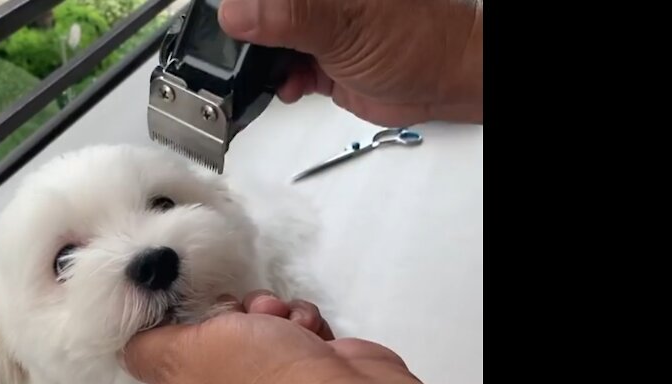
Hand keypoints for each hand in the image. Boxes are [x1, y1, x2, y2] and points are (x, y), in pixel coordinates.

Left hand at [122, 292, 405, 383]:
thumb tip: (134, 349)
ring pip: (262, 335)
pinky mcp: (317, 382)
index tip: (197, 317)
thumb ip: (146, 349)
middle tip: (244, 315)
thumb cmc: (251, 378)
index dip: (182, 333)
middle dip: (234, 318)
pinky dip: (305, 327)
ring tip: (285, 321)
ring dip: (272, 316)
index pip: (171, 368)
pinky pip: (300, 339)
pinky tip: (311, 332)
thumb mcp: (178, 356)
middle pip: (219, 344)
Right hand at [218, 0, 482, 125]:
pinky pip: (283, 66)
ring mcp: (315, 25)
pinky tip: (289, 87)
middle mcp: (314, 0)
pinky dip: (280, 81)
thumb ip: (289, 16)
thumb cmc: (414, 39)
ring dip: (261, 64)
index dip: (241, 7)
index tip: (229, 27)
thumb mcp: (343, 24)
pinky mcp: (319, 55)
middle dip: (247, 36)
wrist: (442, 81)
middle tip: (242, 58)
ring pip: (267, 41)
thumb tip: (238, 11)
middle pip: (260, 13)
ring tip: (270, 75)